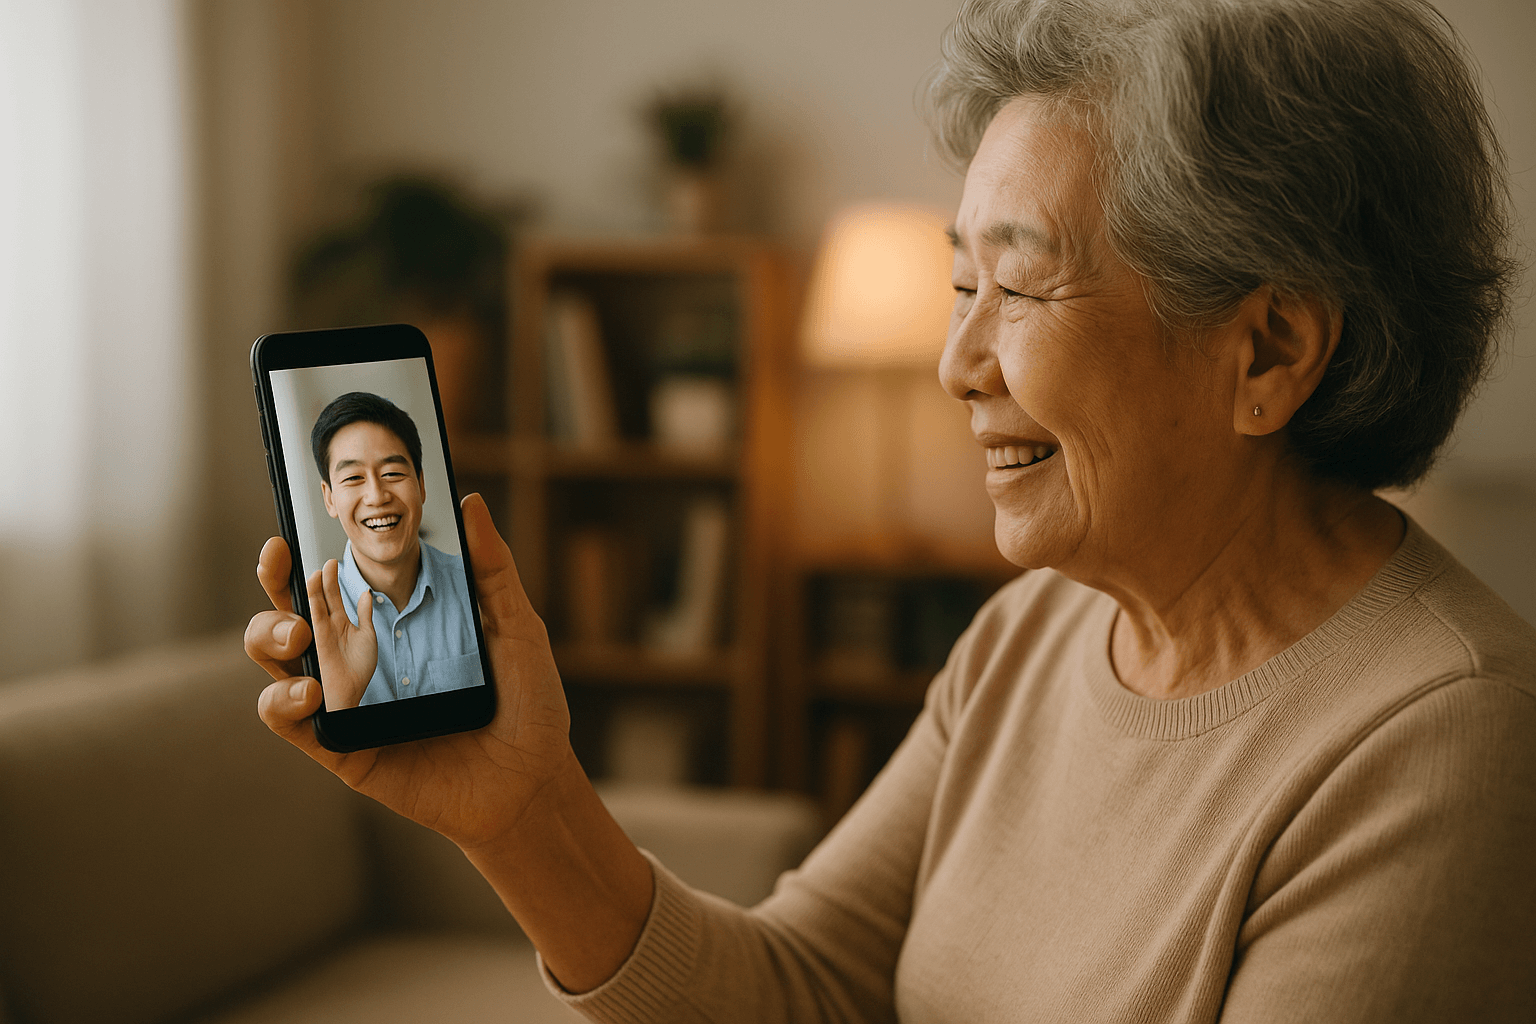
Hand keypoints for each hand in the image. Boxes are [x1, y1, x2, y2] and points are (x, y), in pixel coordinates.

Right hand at [243, 493, 577, 850]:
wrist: (534, 782)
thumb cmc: (528, 706)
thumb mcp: (515, 628)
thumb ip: (492, 570)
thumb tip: (470, 504)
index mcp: (393, 628)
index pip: (336, 585)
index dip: (303, 557)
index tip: (290, 530)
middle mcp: (361, 663)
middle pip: (291, 616)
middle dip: (272, 586)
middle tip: (283, 566)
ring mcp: (348, 707)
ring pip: (276, 666)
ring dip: (266, 639)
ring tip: (297, 635)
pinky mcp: (343, 752)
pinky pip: (291, 725)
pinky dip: (282, 702)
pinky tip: (307, 691)